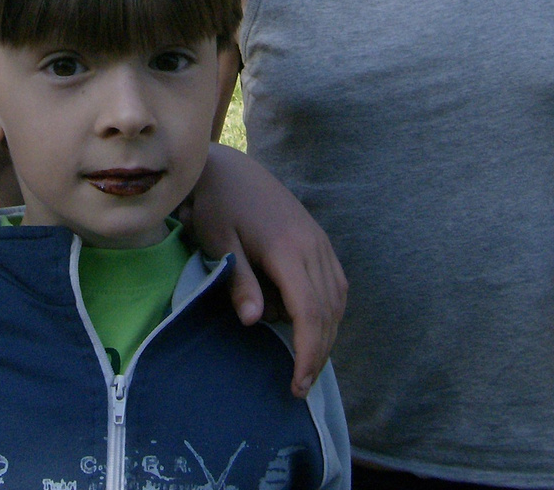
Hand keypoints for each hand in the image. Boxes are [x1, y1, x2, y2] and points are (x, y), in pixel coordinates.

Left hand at [185, 144, 346, 396]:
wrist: (229, 167)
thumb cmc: (216, 204)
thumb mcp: (218, 241)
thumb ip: (239, 280)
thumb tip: (253, 320)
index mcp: (288, 249)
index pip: (310, 312)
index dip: (308, 352)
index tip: (298, 383)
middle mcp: (312, 246)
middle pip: (328, 311)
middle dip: (318, 352)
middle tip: (299, 385)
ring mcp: (319, 241)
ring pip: (336, 298)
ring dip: (325, 332)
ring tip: (303, 360)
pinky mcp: (317, 239)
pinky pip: (335, 282)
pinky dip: (328, 309)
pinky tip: (310, 323)